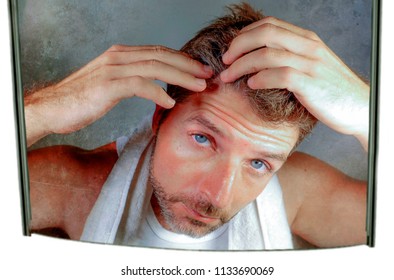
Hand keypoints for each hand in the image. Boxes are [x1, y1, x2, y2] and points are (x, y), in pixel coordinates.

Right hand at [25, 45, 212, 146]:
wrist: (52, 107)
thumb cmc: (81, 98)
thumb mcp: (110, 83)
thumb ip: (131, 79)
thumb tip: (155, 87)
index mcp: (121, 55)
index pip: (158, 52)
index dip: (182, 60)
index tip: (199, 70)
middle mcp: (118, 57)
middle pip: (161, 56)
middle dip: (188, 65)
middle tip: (207, 74)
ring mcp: (112, 69)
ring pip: (155, 67)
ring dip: (180, 76)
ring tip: (199, 86)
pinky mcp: (107, 86)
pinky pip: (139, 85)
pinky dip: (157, 92)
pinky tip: (170, 102)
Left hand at [220, 17, 368, 149]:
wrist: (360, 107)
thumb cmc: (331, 90)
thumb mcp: (312, 65)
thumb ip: (290, 57)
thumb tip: (259, 60)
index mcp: (306, 39)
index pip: (269, 24)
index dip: (245, 34)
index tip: (232, 49)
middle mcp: (308, 46)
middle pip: (264, 34)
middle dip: (238, 46)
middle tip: (225, 61)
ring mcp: (310, 64)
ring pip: (267, 54)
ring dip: (242, 65)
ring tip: (229, 76)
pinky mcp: (311, 83)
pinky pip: (279, 75)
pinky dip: (260, 78)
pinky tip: (251, 85)